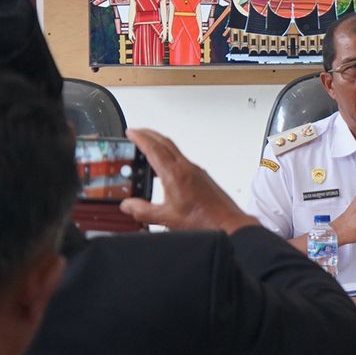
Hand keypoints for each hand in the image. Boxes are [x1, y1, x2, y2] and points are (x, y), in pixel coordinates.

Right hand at [120, 128, 258, 234]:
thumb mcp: (167, 218)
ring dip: (159, 143)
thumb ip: (143, 211)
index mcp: (175, 174)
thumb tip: (128, 205)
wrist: (227, 223)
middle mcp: (186, 167)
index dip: (140, 138)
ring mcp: (195, 170)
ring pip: (174, 149)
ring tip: (146, 146)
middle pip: (164, 142)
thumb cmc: (204, 219)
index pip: (154, 148)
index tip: (130, 132)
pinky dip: (169, 154)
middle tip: (136, 132)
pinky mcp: (201, 175)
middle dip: (148, 134)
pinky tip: (164, 166)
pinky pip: (181, 158)